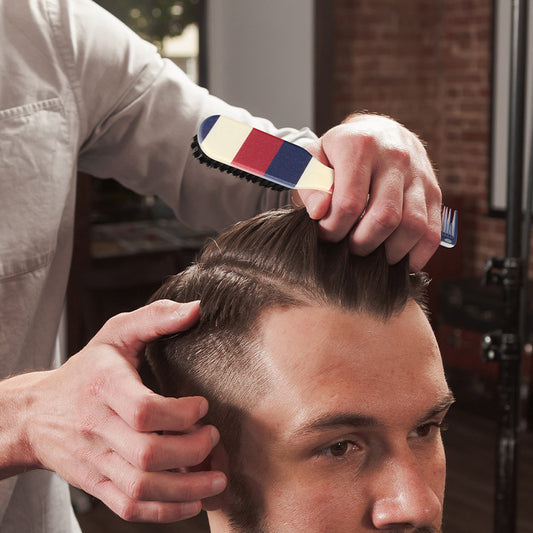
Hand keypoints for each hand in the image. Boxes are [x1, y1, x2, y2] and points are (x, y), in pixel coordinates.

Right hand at [21, 300, 226, 521]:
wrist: (37, 414)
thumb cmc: (88, 369)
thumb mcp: (116, 333)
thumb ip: (155, 317)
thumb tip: (197, 308)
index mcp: (104, 386)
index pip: (143, 410)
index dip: (180, 414)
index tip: (203, 406)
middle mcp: (97, 427)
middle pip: (147, 453)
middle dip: (192, 451)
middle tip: (214, 437)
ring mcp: (95, 460)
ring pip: (142, 487)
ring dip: (187, 489)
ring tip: (217, 480)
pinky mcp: (96, 483)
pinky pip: (129, 506)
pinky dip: (165, 510)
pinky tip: (193, 502)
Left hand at [296, 113, 441, 270]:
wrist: (379, 133)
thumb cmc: (340, 153)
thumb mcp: (313, 159)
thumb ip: (310, 185)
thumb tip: (320, 212)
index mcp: (360, 146)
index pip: (349, 203)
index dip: (333, 229)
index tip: (326, 233)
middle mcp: (395, 157)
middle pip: (384, 218)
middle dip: (361, 244)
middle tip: (348, 247)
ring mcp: (419, 175)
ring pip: (413, 227)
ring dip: (390, 253)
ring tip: (371, 255)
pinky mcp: (435, 192)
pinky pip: (433, 232)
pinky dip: (417, 255)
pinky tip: (398, 261)